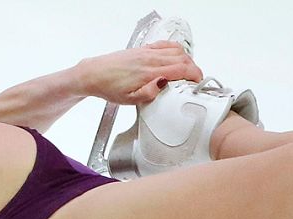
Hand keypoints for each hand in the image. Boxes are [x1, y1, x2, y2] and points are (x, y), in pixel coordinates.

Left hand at [74, 42, 202, 105]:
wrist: (94, 74)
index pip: (181, 68)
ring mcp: (147, 52)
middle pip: (182, 58)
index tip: (198, 82)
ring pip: (176, 50)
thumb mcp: (129, 100)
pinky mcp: (143, 49)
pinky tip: (176, 57)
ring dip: (186, 59)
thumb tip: (164, 84)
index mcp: (149, 72)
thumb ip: (148, 93)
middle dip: (193, 68)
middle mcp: (150, 58)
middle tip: (194, 80)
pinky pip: (165, 45)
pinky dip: (175, 50)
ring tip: (187, 72)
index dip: (194, 75)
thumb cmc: (109, 87)